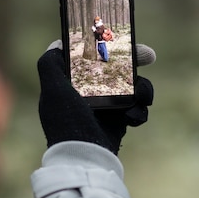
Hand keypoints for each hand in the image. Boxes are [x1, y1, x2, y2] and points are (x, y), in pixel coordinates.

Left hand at [37, 40, 154, 154]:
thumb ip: (49, 64)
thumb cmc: (68, 124)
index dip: (105, 43)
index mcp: (70, 82)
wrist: (86, 160)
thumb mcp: (53, 91)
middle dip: (134, 59)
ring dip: (141, 89)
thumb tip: (57, 44)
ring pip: (131, 85)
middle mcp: (87, 92)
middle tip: (149, 55)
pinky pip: (137, 108)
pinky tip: (133, 118)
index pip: (90, 55)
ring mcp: (104, 106)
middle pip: (115, 66)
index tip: (119, 36)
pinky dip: (140, 111)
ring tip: (141, 99)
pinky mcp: (118, 121)